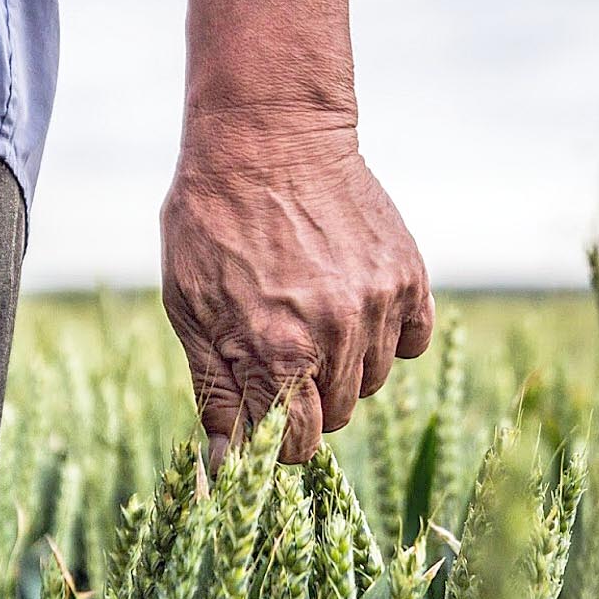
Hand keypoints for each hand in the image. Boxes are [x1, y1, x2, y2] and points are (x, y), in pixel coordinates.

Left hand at [161, 111, 433, 466]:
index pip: (296, 446)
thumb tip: (226, 462)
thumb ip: (214, 391)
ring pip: (373, 384)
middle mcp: (335, 336)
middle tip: (280, 352)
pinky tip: (351, 306)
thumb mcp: (188, 309)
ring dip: (343, 369)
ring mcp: (378, 306)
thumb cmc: (211, 222)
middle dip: (306, 402)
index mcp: (276, 354)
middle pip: (337, 420)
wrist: (268, 136)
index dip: (275, 439)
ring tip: (310, 316)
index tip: (265, 415)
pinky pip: (410, 344)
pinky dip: (385, 338)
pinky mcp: (408, 277)